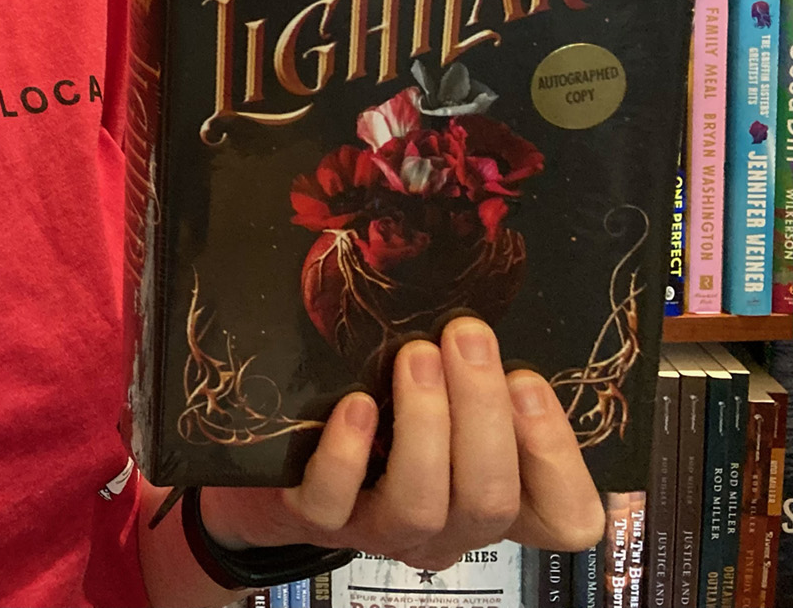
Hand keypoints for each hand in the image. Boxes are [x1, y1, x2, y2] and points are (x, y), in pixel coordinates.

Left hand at [199, 318, 605, 571]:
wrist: (289, 467)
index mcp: (499, 499)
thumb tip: (483, 323)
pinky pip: (334, 503)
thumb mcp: (447, 395)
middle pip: (490, 500)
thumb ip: (477, 378)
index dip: (557, 457)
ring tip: (416, 355)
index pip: (566, 518)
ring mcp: (384, 531)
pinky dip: (347, 454)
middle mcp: (451, 528)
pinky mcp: (320, 520)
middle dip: (482, 412)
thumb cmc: (386, 416)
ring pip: (421, 505)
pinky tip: (356, 404)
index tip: (528, 379)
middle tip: (467, 335)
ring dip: (425, 425)